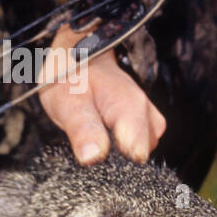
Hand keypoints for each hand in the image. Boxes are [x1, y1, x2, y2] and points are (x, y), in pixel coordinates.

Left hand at [38, 24, 165, 163]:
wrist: (76, 55)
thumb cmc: (71, 77)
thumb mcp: (68, 103)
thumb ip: (83, 129)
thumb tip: (93, 157)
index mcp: (130, 107)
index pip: (138, 152)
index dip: (116, 161)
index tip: (97, 153)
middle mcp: (146, 113)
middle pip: (141, 154)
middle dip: (117, 156)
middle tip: (91, 138)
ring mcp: (148, 116)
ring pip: (141, 149)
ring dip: (119, 148)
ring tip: (96, 131)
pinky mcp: (145, 121)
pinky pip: (140, 142)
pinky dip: (123, 143)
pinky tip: (106, 133)